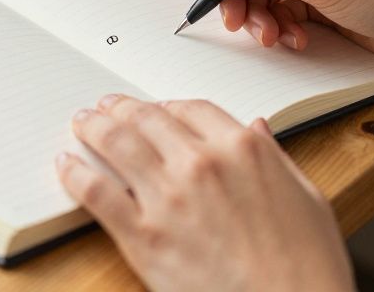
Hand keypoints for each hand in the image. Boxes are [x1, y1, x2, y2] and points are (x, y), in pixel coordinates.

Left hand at [57, 95, 352, 291]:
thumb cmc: (307, 266)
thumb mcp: (306, 198)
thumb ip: (274, 157)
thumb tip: (257, 128)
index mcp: (243, 149)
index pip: (192, 109)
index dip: (167, 106)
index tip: (156, 109)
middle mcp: (201, 163)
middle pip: (148, 119)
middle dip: (122, 109)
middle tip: (107, 107)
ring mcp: (168, 197)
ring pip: (117, 144)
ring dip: (94, 127)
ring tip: (82, 122)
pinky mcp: (143, 235)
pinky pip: (97, 192)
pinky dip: (76, 173)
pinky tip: (66, 165)